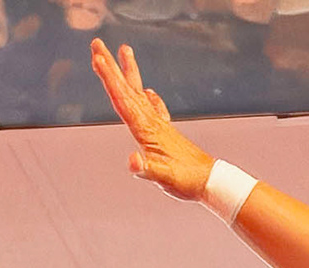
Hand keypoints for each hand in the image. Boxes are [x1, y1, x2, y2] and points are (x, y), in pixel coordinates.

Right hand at [90, 40, 213, 199]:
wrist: (212, 182)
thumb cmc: (188, 181)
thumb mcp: (164, 178)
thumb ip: (146, 170)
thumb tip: (132, 161)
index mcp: (147, 129)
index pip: (123, 100)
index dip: (109, 79)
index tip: (98, 58)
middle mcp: (152, 122)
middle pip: (127, 89)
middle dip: (111, 66)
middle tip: (97, 43)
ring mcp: (160, 125)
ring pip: (139, 93)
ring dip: (128, 72)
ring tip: (124, 49)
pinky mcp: (167, 133)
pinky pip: (154, 108)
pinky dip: (149, 97)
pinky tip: (149, 92)